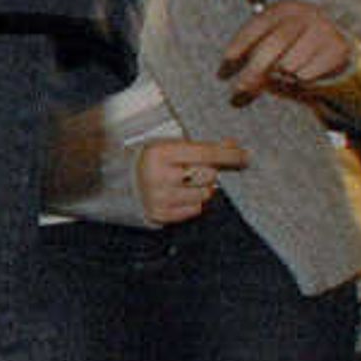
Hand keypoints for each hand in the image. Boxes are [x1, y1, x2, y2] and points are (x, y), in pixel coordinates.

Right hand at [132, 136, 246, 226]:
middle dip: (210, 172)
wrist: (115, 181)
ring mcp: (158, 198)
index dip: (230, 155)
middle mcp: (158, 176)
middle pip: (209, 176)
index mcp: (159, 153)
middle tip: (198, 170)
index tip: (246, 156)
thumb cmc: (149, 160)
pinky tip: (178, 195)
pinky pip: (193, 210)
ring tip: (186, 183)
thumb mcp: (169, 145)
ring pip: (204, 195)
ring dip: (202, 189)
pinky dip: (192, 202)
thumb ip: (201, 147)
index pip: (206, 153)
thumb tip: (233, 146)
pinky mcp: (158, 215)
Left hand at [218, 0, 354, 103]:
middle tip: (239, 91)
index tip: (222, 72)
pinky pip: (307, 74)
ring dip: (279, 76)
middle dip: (253, 71)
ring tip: (280, 74)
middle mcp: (306, 16)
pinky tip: (299, 74)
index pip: (256, 27)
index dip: (238, 48)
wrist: (337, 32)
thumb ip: (252, 48)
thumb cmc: (295, 37)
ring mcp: (324, 31)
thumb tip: (224, 73)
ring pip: (289, 64)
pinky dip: (298, 80)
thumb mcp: (273, 33)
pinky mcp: (337, 49)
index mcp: (284, 9)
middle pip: (273, 46)